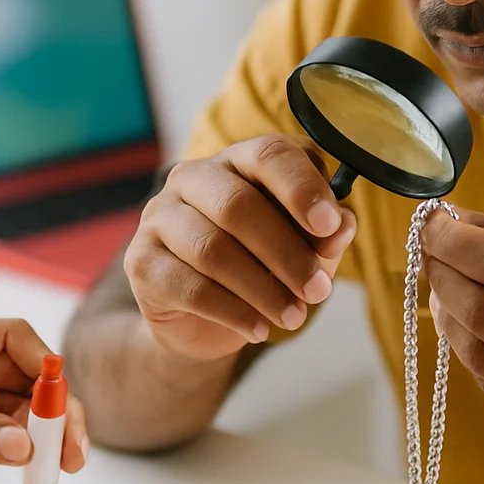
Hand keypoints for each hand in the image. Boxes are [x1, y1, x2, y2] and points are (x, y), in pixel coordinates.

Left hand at [0, 315, 89, 483]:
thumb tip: (28, 446)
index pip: (13, 337)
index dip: (45, 369)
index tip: (62, 409)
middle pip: (20, 371)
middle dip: (50, 409)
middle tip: (72, 451)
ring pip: (9, 399)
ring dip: (35, 430)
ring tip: (54, 467)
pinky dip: (9, 440)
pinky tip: (26, 463)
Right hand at [124, 135, 357, 360]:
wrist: (201, 319)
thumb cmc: (260, 266)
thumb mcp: (303, 250)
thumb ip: (324, 236)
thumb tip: (343, 226)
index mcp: (239, 161)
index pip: (268, 154)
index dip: (301, 187)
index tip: (330, 224)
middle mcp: (193, 178)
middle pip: (238, 205)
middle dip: (286, 252)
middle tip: (319, 291)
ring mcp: (160, 216)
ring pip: (213, 249)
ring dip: (262, 289)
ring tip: (295, 317)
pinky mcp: (141, 261)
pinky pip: (190, 287)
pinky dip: (232, 312)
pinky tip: (259, 329)